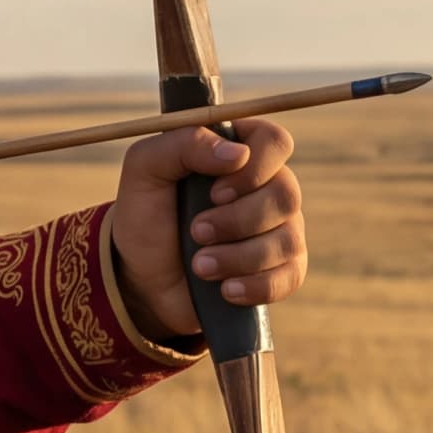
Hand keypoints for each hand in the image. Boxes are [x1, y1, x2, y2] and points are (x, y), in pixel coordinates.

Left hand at [108, 118, 307, 342]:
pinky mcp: (282, 270)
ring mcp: (280, 230)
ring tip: (199, 266)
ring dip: (237, 257)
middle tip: (196, 231)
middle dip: (237, 220)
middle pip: (286, 195)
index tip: (215, 192)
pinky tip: (225, 289)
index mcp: (240, 153)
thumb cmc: (146, 215)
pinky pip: (290, 277)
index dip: (254, 167)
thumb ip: (183, 143)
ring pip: (287, 240)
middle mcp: (268, 187)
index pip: (275, 142)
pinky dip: (254, 285)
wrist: (142, 277)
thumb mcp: (145, 169)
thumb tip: (238, 153)